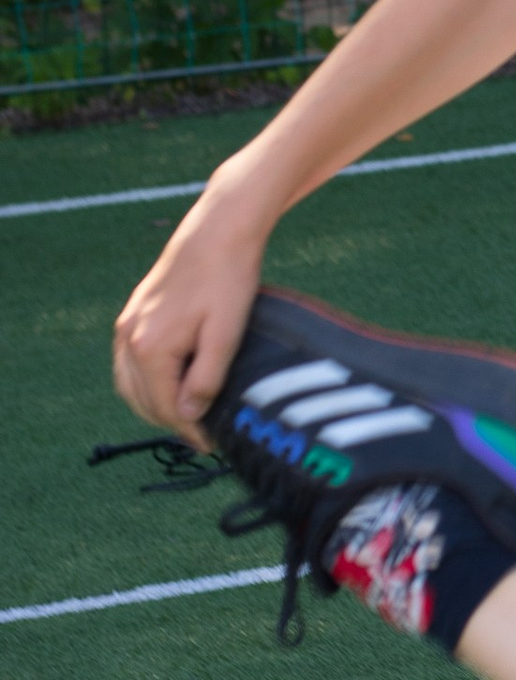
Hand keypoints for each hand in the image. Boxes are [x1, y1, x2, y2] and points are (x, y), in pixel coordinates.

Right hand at [112, 176, 270, 439]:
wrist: (216, 234)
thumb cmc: (227, 281)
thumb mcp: (226, 335)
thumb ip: (206, 379)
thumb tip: (189, 417)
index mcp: (150, 348)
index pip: (165, 408)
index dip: (190, 432)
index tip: (212, 445)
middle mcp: (128, 339)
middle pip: (142, 401)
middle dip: (170, 422)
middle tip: (202, 436)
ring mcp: (126, 326)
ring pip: (130, 385)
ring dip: (154, 405)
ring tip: (187, 417)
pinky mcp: (131, 316)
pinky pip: (129, 364)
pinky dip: (144, 384)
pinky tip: (168, 386)